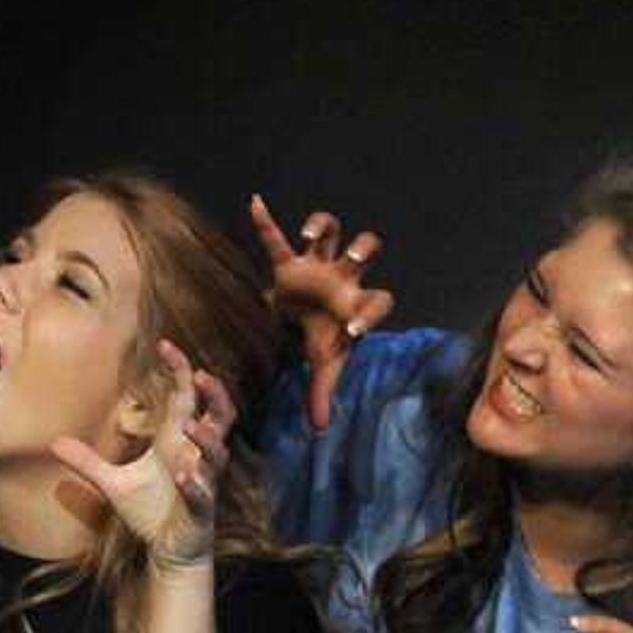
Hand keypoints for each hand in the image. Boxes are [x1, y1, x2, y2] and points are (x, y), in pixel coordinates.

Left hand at [48, 344, 235, 565]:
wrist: (167, 550)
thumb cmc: (149, 511)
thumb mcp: (112, 483)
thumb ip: (86, 461)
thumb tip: (53, 443)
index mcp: (176, 441)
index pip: (186, 397)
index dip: (181, 370)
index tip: (165, 344)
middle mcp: (195, 455)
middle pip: (219, 415)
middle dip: (214, 395)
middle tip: (201, 376)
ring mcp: (203, 480)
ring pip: (217, 453)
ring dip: (206, 439)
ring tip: (191, 427)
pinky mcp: (202, 508)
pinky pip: (203, 492)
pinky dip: (195, 483)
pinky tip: (184, 474)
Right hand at [244, 195, 394, 428]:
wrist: (300, 320)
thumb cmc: (320, 337)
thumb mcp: (325, 364)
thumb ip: (323, 393)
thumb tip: (321, 429)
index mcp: (358, 302)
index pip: (376, 301)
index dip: (369, 313)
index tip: (351, 330)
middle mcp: (344, 276)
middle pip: (364, 250)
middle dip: (361, 250)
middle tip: (352, 257)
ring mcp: (319, 264)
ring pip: (331, 231)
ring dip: (323, 228)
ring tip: (311, 235)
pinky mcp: (290, 261)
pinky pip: (277, 239)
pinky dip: (267, 222)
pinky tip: (255, 203)